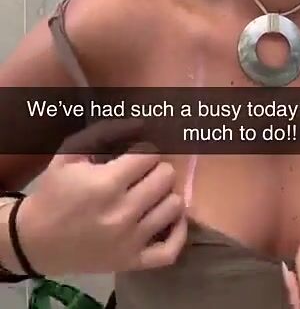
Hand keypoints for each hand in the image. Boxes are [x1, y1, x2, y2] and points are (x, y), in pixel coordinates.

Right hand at [16, 119, 186, 275]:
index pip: (149, 155)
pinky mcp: (132, 263)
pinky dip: (178, 231)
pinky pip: (172, 250)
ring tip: (152, 193)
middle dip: (156, 168)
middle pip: (165, 177)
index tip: (135, 154)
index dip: (144, 150)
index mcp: (106, 184)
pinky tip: (170, 217)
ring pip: (174, 206)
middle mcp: (122, 213)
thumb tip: (141, 123)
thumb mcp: (71, 153)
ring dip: (166, 194)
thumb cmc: (54, 192)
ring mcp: (129, 241)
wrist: (35, 241)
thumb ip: (106, 132)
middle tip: (142, 173)